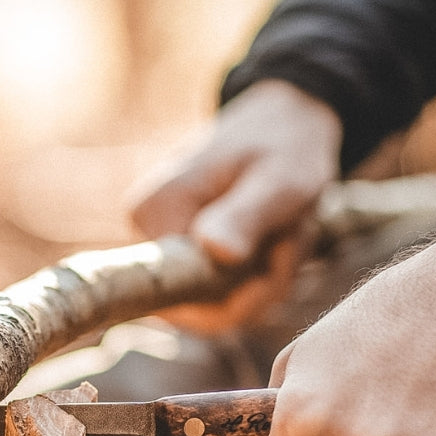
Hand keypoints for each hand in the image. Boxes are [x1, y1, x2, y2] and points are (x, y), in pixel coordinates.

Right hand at [129, 80, 342, 331]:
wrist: (284, 126)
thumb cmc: (284, 147)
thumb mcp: (280, 180)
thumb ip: (245, 215)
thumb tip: (213, 250)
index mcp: (155, 211)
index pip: (187, 300)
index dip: (241, 297)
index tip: (279, 254)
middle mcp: (143, 233)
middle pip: (202, 309)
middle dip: (259, 287)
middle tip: (292, 239)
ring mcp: (158, 246)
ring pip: (216, 305)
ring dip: (265, 280)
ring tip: (285, 233)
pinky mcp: (177, 255)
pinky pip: (219, 295)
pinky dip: (258, 277)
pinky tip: (274, 242)